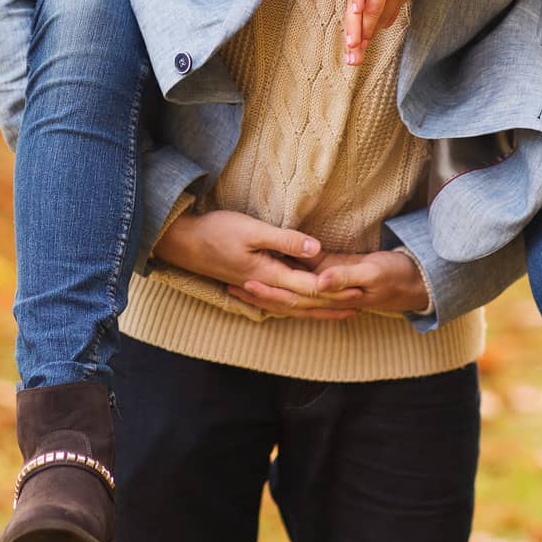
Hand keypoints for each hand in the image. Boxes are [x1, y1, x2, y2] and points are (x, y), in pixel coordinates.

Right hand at [156, 210, 362, 318]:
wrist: (183, 242)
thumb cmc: (216, 231)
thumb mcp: (252, 230)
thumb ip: (285, 241)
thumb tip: (316, 249)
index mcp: (269, 273)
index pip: (309, 286)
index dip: (335, 289)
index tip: (358, 291)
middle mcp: (265, 285)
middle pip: (304, 302)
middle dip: (332, 305)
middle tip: (359, 306)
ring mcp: (256, 286)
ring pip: (293, 305)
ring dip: (317, 309)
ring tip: (339, 311)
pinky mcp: (250, 282)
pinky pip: (280, 301)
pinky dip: (296, 306)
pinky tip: (303, 306)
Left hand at [229, 249, 425, 317]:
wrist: (415, 279)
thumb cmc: (394, 275)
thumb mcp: (372, 272)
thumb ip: (345, 276)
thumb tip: (318, 283)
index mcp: (332, 296)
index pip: (294, 297)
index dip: (269, 292)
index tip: (246, 284)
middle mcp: (325, 297)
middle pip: (286, 299)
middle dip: (260, 294)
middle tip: (231, 286)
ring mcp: (328, 288)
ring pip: (291, 294)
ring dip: (268, 292)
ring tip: (239, 287)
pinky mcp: (332, 276)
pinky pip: (303, 284)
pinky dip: (285, 284)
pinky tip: (270, 280)